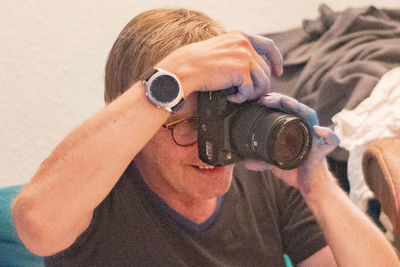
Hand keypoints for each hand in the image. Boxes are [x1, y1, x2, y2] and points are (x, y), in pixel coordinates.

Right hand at [156, 31, 282, 102]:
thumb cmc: (197, 63)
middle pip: (265, 69)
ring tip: (238, 97)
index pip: (268, 46)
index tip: (278, 71)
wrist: (186, 68)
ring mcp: (244, 56)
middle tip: (253, 96)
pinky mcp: (240, 71)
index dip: (276, 59)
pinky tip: (230, 98)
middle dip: (262, 85)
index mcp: (240, 37)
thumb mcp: (220, 49)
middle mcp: (244, 44)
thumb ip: (237, 53)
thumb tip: (252, 68)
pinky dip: (241, 98)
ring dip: (252, 93)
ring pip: (262, 81)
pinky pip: (250, 90)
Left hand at [243, 93, 339, 191]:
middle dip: (281, 100)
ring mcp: (316, 136)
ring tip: (286, 102)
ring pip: (310, 116)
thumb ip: (261, 160)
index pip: (286, 109)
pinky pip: (331, 139)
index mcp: (295, 128)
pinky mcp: (324, 149)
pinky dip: (327, 133)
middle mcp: (306, 128)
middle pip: (296, 108)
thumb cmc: (295, 171)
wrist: (309, 186)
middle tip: (266, 99)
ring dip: (298, 107)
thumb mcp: (274, 163)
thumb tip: (245, 162)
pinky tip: (318, 130)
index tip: (260, 99)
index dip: (274, 102)